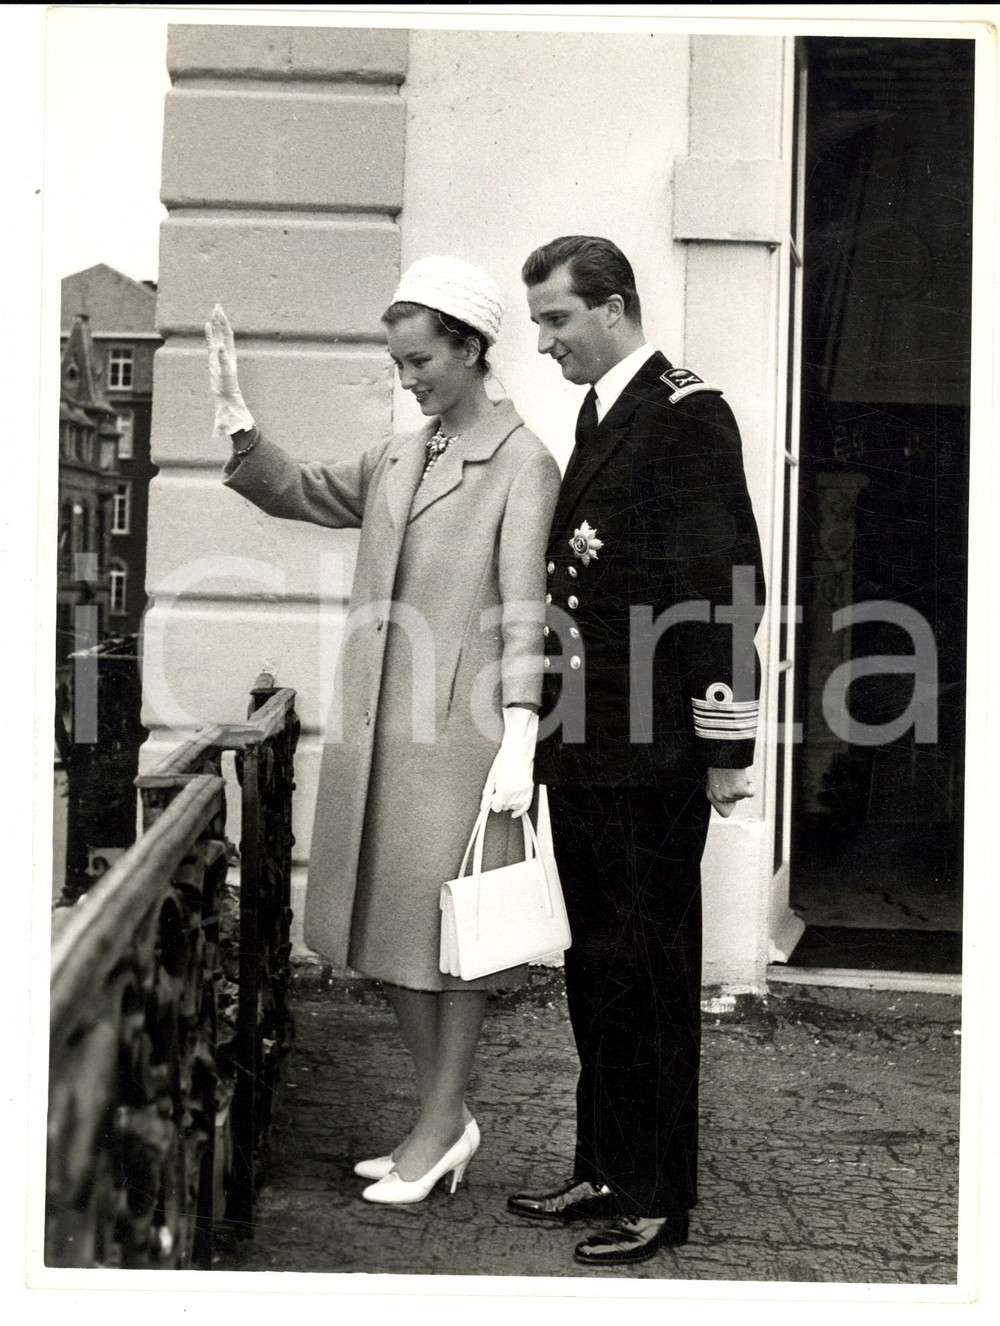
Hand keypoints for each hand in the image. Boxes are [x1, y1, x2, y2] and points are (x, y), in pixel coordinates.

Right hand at [205, 304, 253, 438]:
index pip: (227, 333)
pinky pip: (210, 343)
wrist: (226, 395)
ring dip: (215, 324)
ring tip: (213, 312)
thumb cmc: (228, 385)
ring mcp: (219, 354)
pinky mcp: (213, 359)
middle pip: (223, 331)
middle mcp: (225, 351)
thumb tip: (220, 346)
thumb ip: (223, 358)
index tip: (219, 311)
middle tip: (217, 306)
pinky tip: (206, 326)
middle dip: (220, 318)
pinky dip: (208, 334)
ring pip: (217, 335)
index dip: (223, 322)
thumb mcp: (226, 371)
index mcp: (230, 352)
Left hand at [481, 707, 537, 817]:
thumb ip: (487, 793)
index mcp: (504, 790)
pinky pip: (526, 806)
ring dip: (509, 802)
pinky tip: (515, 814)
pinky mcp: (529, 789)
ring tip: (508, 790)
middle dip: (501, 800)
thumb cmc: (504, 759)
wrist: (518, 749)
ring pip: (514, 807)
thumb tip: (483, 805)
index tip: (493, 797)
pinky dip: (520, 811)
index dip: (493, 802)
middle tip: (500, 789)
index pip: (496, 807)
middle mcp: (515, 793)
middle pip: (505, 807)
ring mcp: (524, 792)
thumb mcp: (491, 777)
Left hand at [706, 767, 753, 817]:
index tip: (730, 793)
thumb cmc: (719, 764)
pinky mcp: (739, 790)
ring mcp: (729, 794)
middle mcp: (719, 798)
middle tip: (732, 777)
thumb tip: (734, 798)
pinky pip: (751, 793)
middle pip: (737, 800)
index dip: (731, 804)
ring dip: (743, 784)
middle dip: (738, 789)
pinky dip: (751, 785)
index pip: (725, 812)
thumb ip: (721, 791)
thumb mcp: (716, 780)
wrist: (721, 753)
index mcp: (711, 796)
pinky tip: (744, 776)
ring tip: (735, 773)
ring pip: (743, 795)